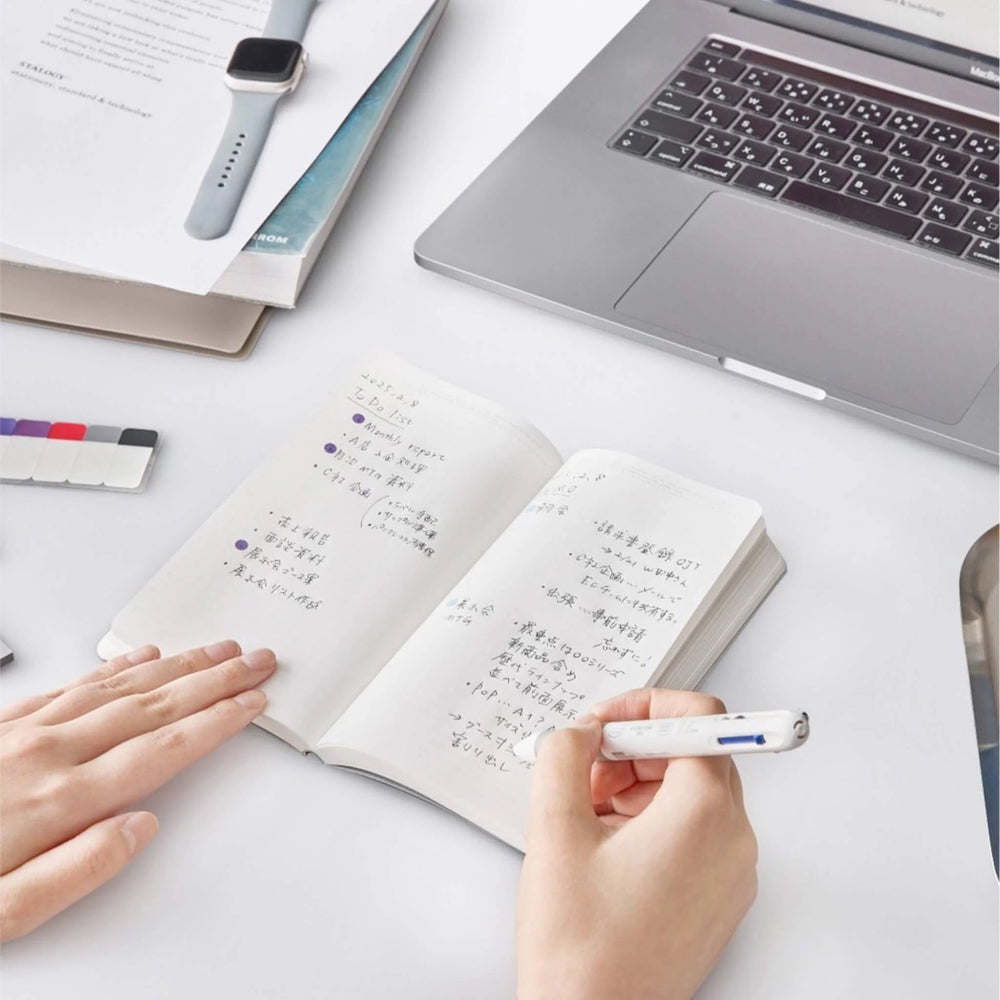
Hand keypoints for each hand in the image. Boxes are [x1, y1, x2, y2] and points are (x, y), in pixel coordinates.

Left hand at [0, 640, 274, 940]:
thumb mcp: (0, 917)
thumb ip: (77, 871)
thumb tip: (141, 828)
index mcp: (59, 801)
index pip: (162, 750)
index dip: (216, 722)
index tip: (251, 701)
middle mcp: (48, 753)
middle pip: (154, 706)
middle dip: (214, 678)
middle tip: (255, 658)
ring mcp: (24, 731)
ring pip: (120, 687)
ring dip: (177, 666)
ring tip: (215, 649)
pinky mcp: (2, 723)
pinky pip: (74, 684)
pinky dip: (115, 668)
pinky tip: (138, 659)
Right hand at [517, 690, 757, 999]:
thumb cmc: (581, 950)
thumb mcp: (554, 828)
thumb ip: (564, 754)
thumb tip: (578, 731)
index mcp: (706, 815)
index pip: (700, 717)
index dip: (644, 706)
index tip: (606, 722)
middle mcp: (734, 841)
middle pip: (693, 753)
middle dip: (632, 750)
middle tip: (584, 770)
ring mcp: (730, 874)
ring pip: (689, 792)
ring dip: (636, 785)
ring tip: (585, 815)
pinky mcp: (716, 898)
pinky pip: (691, 832)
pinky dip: (649, 821)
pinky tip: (602, 844)